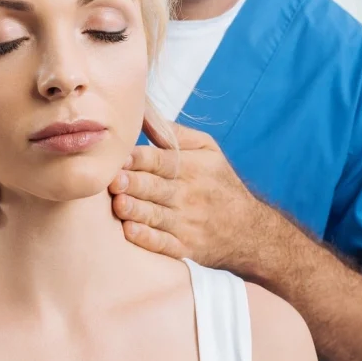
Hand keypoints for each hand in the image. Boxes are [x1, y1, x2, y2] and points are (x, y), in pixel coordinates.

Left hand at [109, 119, 272, 273]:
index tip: (119, 157)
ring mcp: (186, 223)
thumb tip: (142, 113)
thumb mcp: (208, 150)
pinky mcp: (184, 247)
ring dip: (135, 210)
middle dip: (132, 183)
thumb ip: (174, 133)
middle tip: (112, 180)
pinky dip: (147, 238)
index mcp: (193, 167)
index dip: (138, 158)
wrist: (249, 230)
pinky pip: (163, 243)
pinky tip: (130, 231)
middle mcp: (189, 195)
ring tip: (118, 204)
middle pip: (154, 187)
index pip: (161, 160)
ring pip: (155, 215)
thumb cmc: (219, 183)